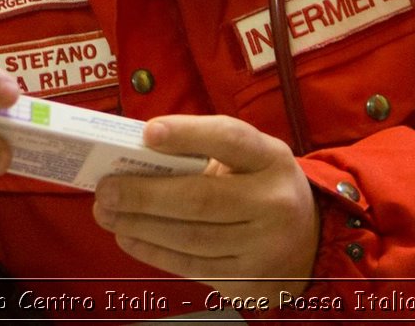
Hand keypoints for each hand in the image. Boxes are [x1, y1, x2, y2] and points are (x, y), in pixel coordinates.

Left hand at [92, 115, 319, 303]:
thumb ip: (203, 148)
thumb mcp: (249, 158)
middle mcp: (274, 204)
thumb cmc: (261, 187)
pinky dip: (153, 251)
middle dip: (144, 194)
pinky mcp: (248, 281)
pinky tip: (127, 236)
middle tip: (105, 189)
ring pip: (190, 238)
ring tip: (106, 212)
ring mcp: (264, 249)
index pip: (230, 139)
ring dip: (139, 225)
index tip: (147, 133)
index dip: (187, 135)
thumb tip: (137, 150)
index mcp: (272, 159)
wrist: (309, 242)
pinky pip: (191, 267)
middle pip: (201, 199)